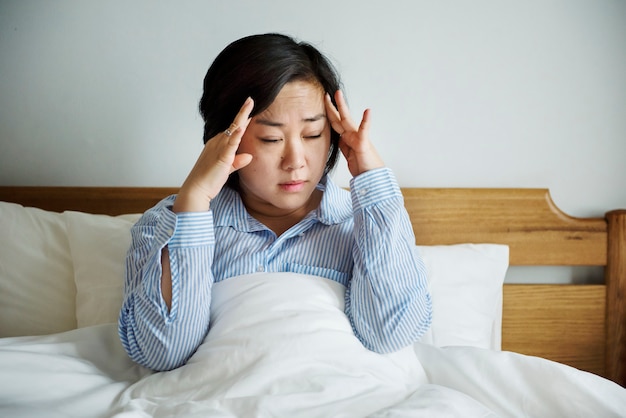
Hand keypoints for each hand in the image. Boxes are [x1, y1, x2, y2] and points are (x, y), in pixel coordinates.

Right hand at [173, 97, 253, 212]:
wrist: (196, 189)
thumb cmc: (209, 180)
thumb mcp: (227, 169)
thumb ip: (237, 161)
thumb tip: (248, 156)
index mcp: (218, 144)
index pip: (232, 129)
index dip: (242, 119)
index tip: (249, 107)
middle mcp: (217, 142)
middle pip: (234, 125)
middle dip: (243, 112)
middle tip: (250, 99)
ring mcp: (218, 148)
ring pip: (233, 130)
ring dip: (241, 117)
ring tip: (249, 104)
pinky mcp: (221, 158)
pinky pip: (230, 145)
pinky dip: (236, 136)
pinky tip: (242, 127)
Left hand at [324, 90, 383, 176]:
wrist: (372, 177)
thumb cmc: (362, 166)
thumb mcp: (349, 154)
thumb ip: (344, 145)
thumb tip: (338, 138)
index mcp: (347, 137)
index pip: (335, 123)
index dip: (328, 113)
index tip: (323, 102)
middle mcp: (352, 135)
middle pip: (338, 118)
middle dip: (331, 105)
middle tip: (325, 93)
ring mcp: (357, 137)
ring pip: (347, 119)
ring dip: (342, 106)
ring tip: (338, 94)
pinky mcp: (364, 143)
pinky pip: (364, 131)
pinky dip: (366, 121)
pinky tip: (367, 112)